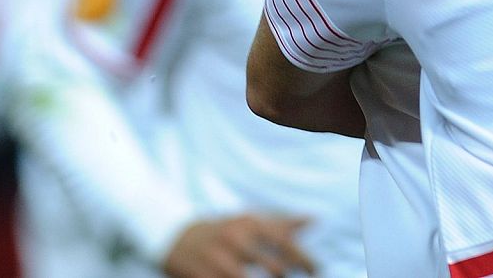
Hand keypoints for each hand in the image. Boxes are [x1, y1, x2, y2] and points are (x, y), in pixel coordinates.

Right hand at [163, 215, 315, 277]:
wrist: (176, 236)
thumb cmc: (224, 230)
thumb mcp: (249, 221)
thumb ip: (282, 223)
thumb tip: (315, 220)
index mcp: (249, 224)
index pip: (285, 241)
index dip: (304, 259)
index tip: (317, 270)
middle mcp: (236, 240)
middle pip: (273, 266)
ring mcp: (218, 260)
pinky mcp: (203, 276)